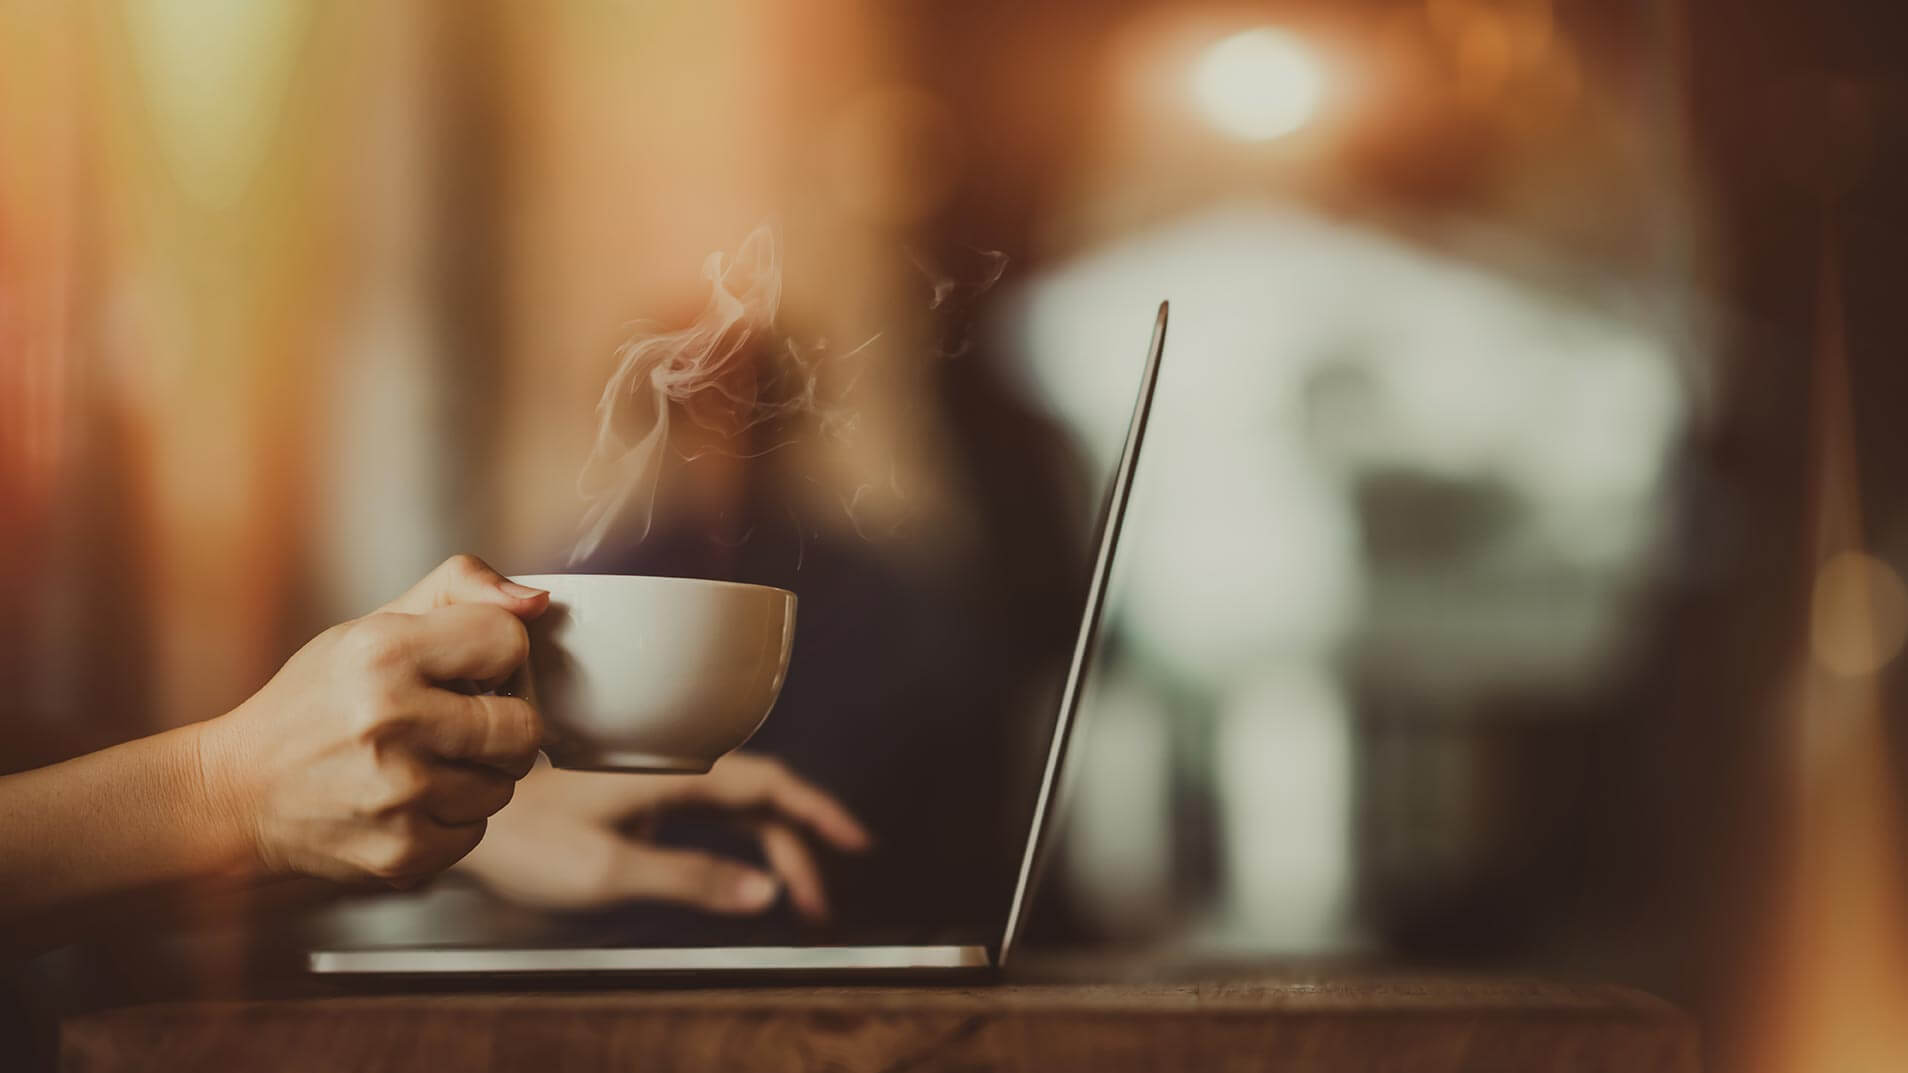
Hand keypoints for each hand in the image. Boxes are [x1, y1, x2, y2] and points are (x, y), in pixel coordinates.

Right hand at [198, 555, 550, 886]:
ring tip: (425, 760)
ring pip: (505, 784)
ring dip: (478, 774)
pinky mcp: (402, 852)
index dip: (498, 655)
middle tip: (461, 721)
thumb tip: (538, 602)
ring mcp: (398, 794)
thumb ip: (460, 590)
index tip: (468, 669)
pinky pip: (476, 832)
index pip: (510, 640)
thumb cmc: (318, 701)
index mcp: (384, 652)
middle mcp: (391, 721)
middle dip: (503, 722)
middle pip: (525, 725)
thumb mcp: (375, 625)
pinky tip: (408, 799)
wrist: (237, 792)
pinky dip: (452, 818)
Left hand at [457, 753, 871, 920]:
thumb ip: (693, 880)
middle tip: (821, 900)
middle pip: (758, 796)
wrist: (462, 810)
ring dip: (768, 843)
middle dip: (799, 845)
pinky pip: (701, 804)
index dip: (819, 812)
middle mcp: (669, 763)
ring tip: (790, 891)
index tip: (857, 841)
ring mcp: (649, 773)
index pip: (770, 784)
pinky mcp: (630, 787)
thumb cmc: (523, 836)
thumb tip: (766, 893)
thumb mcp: (612, 870)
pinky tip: (730, 867)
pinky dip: (733, 836)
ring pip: (731, 801)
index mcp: (675, 771)